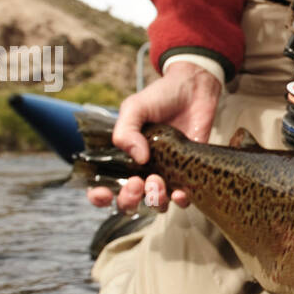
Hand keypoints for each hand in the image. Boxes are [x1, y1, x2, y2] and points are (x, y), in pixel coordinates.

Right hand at [86, 61, 221, 211]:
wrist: (193, 90)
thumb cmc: (159, 98)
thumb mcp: (134, 108)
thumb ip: (126, 131)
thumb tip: (138, 158)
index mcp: (122, 157)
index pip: (103, 186)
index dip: (99, 197)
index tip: (104, 194)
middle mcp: (141, 171)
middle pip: (128, 202)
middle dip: (129, 200)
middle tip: (136, 183)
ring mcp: (165, 175)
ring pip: (155, 204)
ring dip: (154, 200)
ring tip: (157, 181)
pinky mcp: (188, 175)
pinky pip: (182, 199)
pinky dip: (180, 200)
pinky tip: (180, 191)